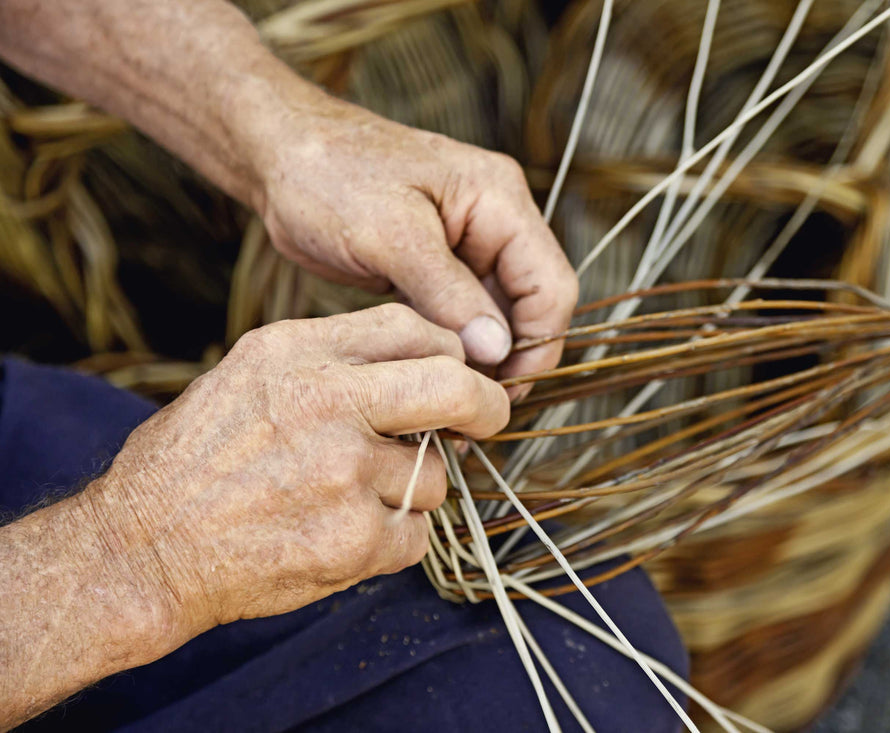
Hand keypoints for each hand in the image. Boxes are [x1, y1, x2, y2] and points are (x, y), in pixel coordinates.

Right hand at [79, 304, 508, 637]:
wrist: (140, 550)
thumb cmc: (193, 461)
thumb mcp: (246, 373)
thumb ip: (331, 357)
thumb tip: (422, 359)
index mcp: (297, 352)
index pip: (411, 327)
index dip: (449, 353)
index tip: (457, 374)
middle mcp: (327, 404)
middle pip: (456, 387)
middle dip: (485, 405)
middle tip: (485, 420)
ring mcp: (345, 474)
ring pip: (435, 477)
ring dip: (409, 492)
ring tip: (346, 501)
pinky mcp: (355, 539)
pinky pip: (416, 535)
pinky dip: (391, 541)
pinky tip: (339, 537)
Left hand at [243, 89, 577, 396]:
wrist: (276, 154)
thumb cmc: (327, 175)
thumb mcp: (390, 235)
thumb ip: (447, 293)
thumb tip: (496, 350)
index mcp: (498, 199)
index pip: (551, 285)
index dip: (538, 343)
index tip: (503, 390)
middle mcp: (494, 221)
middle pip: (531, 305)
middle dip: (510, 357)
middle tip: (475, 407)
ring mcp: (467, 245)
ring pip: (497, 317)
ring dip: (480, 359)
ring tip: (450, 399)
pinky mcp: (437, 267)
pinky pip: (462, 316)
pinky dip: (453, 347)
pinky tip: (432, 377)